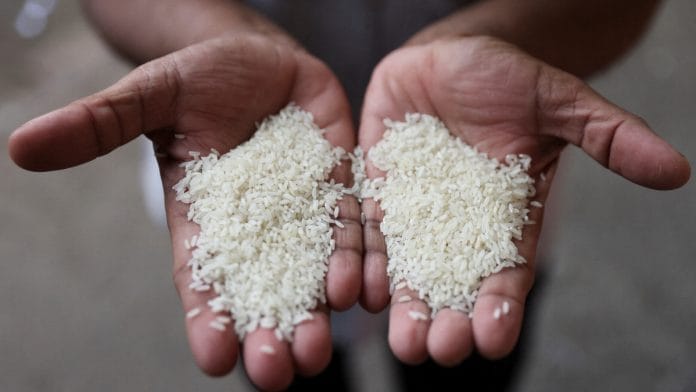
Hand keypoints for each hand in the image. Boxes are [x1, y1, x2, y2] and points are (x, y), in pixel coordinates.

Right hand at [9, 34, 360, 390]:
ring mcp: (304, 206)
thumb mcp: (152, 96)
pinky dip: (355, 258)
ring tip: (318, 349)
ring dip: (317, 310)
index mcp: (206, 216)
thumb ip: (101, 123)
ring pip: (313, 268)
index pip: (203, 275)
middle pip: (264, 287)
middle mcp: (259, 224)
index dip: (205, 316)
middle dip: (268, 330)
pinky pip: (352, 225)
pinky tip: (358, 291)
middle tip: (276, 373)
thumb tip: (20, 147)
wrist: (260, 58)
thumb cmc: (200, 76)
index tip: (213, 358)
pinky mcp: (340, 184)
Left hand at [358, 36, 689, 365]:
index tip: (493, 339)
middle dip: (445, 318)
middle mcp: (454, 224)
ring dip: (400, 304)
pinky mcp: (374, 189)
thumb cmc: (507, 77)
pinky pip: (364, 231)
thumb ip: (609, 135)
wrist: (448, 56)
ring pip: (403, 267)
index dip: (501, 305)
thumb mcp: (559, 102)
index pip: (506, 269)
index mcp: (505, 214)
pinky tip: (356, 290)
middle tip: (438, 350)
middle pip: (450, 281)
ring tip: (401, 339)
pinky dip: (359, 260)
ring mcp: (411, 209)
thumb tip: (678, 170)